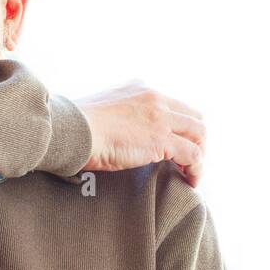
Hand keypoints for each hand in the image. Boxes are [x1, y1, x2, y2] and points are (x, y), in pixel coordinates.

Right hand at [75, 82, 205, 186]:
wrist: (70, 130)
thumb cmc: (73, 125)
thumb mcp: (99, 110)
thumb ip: (115, 115)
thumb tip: (113, 133)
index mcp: (139, 89)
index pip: (173, 105)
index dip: (179, 126)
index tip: (175, 143)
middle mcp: (155, 99)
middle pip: (194, 118)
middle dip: (196, 139)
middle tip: (187, 159)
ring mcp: (161, 118)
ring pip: (199, 135)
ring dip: (200, 155)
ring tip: (191, 173)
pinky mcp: (162, 140)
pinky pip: (194, 155)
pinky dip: (196, 169)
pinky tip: (190, 180)